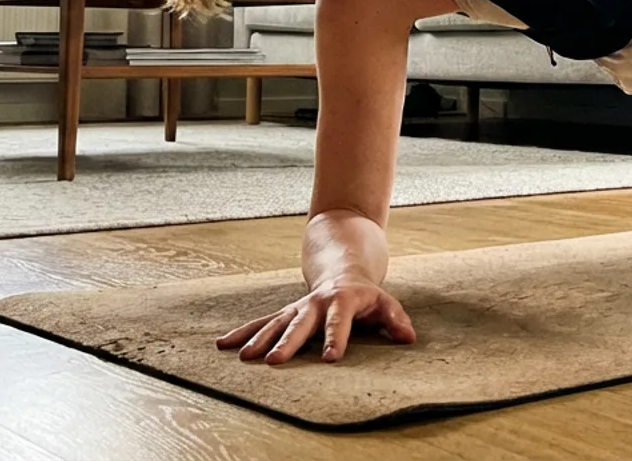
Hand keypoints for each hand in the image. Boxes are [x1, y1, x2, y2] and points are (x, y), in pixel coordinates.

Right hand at [216, 274, 415, 363]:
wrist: (343, 269)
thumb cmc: (367, 296)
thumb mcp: (385, 303)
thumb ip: (396, 320)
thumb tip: (409, 338)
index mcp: (342, 301)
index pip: (340, 321)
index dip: (336, 338)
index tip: (331, 359)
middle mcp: (316, 304)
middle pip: (301, 324)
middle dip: (288, 342)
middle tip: (275, 362)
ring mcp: (298, 307)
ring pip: (276, 322)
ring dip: (259, 338)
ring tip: (244, 357)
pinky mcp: (285, 312)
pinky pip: (261, 322)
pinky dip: (243, 333)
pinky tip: (222, 345)